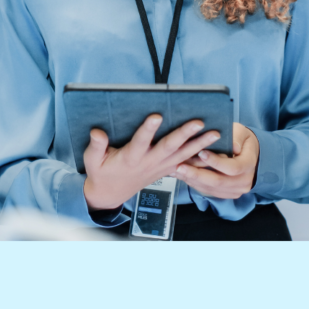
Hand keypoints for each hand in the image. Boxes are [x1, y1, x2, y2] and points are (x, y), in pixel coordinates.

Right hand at [83, 114, 220, 211]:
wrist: (111, 193)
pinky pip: (185, 163)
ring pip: (182, 154)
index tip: (156, 115)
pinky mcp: (166, 169)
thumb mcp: (92, 161)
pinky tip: (214, 149)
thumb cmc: (102, 173)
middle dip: (184, 134)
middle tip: (198, 122)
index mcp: (130, 157)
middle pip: (169, 147)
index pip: (140, 142)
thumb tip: (97, 132)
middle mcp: (148, 162)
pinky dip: (200, 156)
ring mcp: (159, 167)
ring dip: (200, 144)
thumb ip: (95, 146)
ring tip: (215, 133)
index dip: (148, 129)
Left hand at [173, 123, 259, 198]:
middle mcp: (244, 181)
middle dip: (197, 174)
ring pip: (211, 188)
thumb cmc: (243, 141)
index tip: (201, 152)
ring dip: (193, 180)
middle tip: (180, 166)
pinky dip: (194, 184)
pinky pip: (208, 191)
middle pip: (218, 181)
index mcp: (249, 165)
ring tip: (177, 171)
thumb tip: (233, 146)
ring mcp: (235, 190)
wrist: (249, 155)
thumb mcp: (242, 132)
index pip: (233, 167)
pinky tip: (182, 176)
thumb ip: (237, 137)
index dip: (216, 162)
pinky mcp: (225, 193)